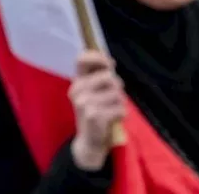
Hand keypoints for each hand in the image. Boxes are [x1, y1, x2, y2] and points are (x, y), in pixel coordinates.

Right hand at [69, 51, 125, 171]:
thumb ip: (101, 75)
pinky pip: (120, 108)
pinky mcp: (93, 115)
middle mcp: (77, 90)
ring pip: (117, 94)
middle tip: (111, 99)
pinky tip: (112, 119)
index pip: (82, 59)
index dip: (99, 58)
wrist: (90, 140)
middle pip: (109, 76)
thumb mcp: (95, 91)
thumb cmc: (96, 110)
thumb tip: (111, 63)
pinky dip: (121, 114)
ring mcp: (84, 103)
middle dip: (117, 87)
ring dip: (120, 103)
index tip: (110, 65)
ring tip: (110, 110)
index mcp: (77, 81)